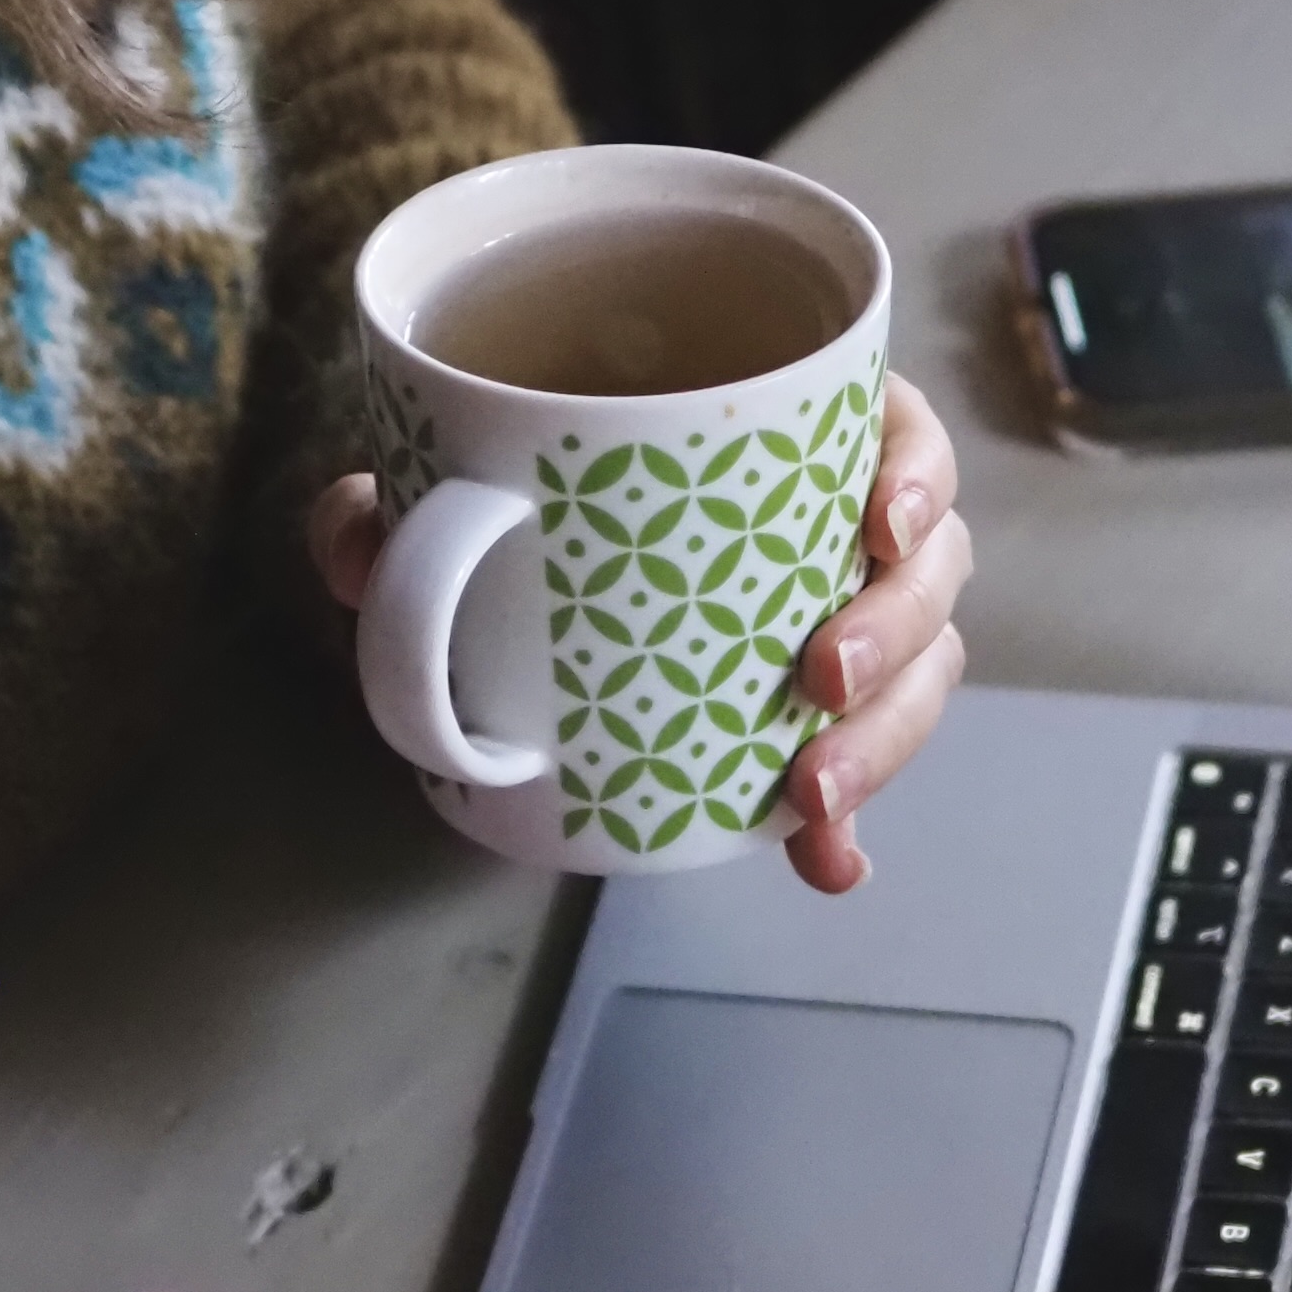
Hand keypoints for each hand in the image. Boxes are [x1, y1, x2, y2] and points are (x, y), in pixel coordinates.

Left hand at [305, 368, 972, 893]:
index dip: (915, 473)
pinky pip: (862, 761)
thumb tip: (361, 545)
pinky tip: (829, 862)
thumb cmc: (523, 494)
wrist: (508, 578)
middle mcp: (842, 522)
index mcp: (795, 433)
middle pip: (930, 566)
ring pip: (923, 668)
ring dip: (884, 737)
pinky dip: (847, 824)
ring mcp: (846, 619)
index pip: (899, 430)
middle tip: (817, 676)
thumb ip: (394, 504)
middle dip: (894, 629)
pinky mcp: (822, 714)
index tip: (878, 520)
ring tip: (812, 794)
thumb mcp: (452, 485)